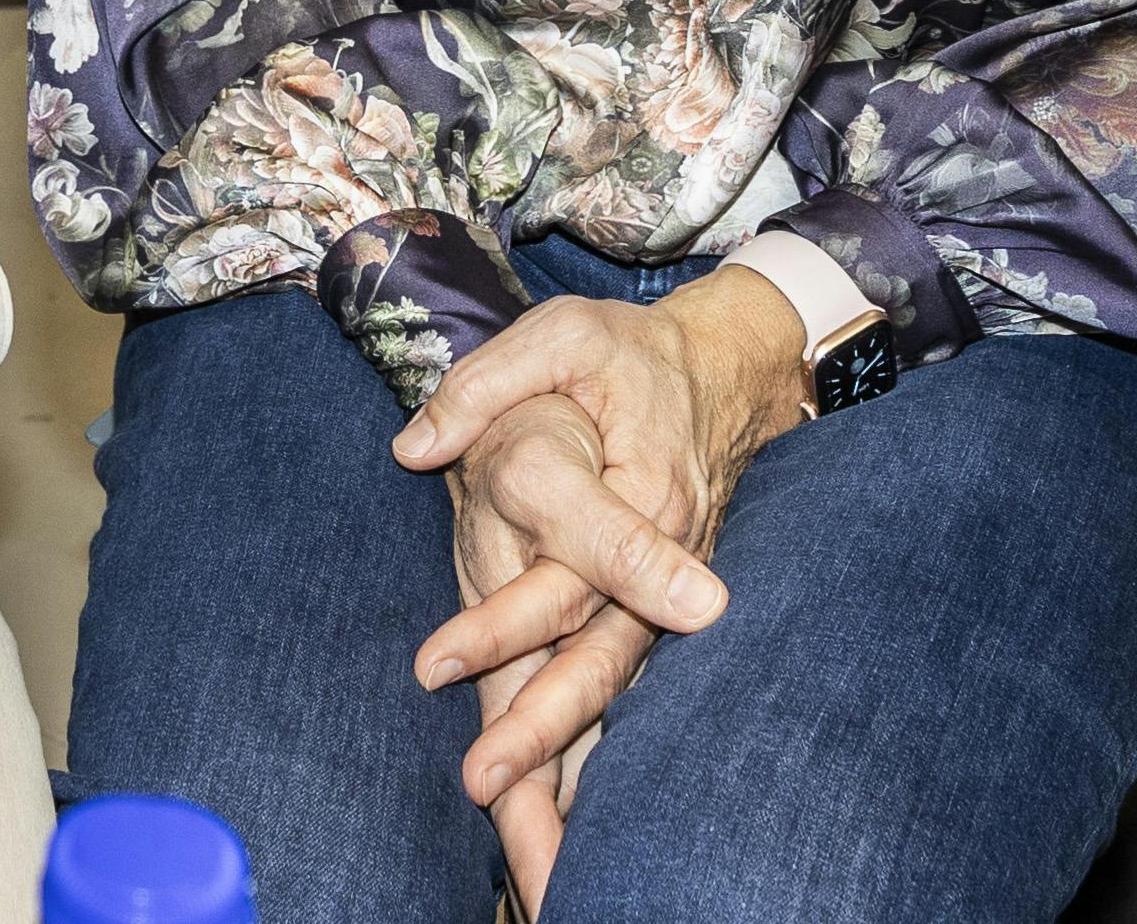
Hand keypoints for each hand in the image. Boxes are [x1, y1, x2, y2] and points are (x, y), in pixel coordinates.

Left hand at [395, 281, 799, 887]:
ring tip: (496, 798)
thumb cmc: (632, 356)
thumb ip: (484, 385)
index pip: (580, 564)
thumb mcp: (562, 335)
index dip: (511, 617)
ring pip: (613, 680)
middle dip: (538, 720)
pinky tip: (552, 801)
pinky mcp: (656, 607)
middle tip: (475, 777)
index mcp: (644, 486)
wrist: (724, 372)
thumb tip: (413, 445)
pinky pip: (621, 677)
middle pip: (597, 648)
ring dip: (562, 747)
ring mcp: (668, 591)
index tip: (441, 661)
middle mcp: (667, 552)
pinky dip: (593, 738)